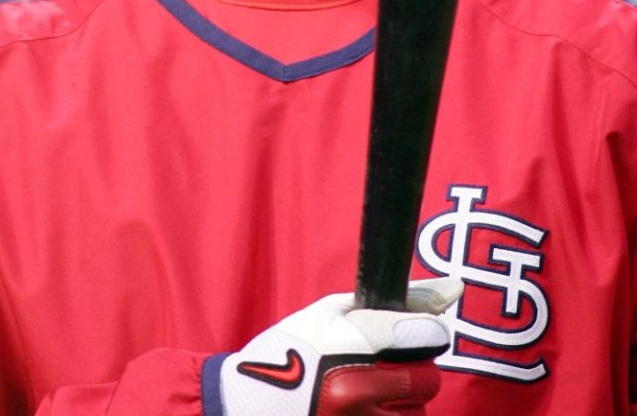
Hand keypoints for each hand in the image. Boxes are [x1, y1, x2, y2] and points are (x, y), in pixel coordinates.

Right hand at [219, 278, 461, 414]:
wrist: (243, 409)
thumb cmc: (288, 352)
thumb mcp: (328, 313)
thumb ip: (390, 303)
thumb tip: (451, 290)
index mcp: (349, 346)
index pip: (428, 337)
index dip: (424, 332)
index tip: (412, 333)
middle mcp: (357, 391)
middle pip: (428, 379)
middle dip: (413, 370)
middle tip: (383, 367)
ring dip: (401, 406)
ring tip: (363, 396)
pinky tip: (360, 415)